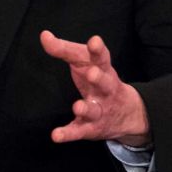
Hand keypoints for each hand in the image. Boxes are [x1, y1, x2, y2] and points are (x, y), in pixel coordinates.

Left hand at [39, 30, 150, 146]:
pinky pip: (79, 131)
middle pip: (105, 83)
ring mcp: (100, 110)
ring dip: (86, 109)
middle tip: (92, 73)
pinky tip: (56, 135)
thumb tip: (44, 35)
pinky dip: (68, 134)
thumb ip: (64, 49)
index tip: (94, 41)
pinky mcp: (91, 128)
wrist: (128, 113)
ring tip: (77, 106)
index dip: (98, 50)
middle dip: (99, 79)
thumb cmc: (98, 79)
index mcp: (103, 70)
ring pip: (94, 110)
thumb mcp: (84, 61)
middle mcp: (105, 90)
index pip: (102, 58)